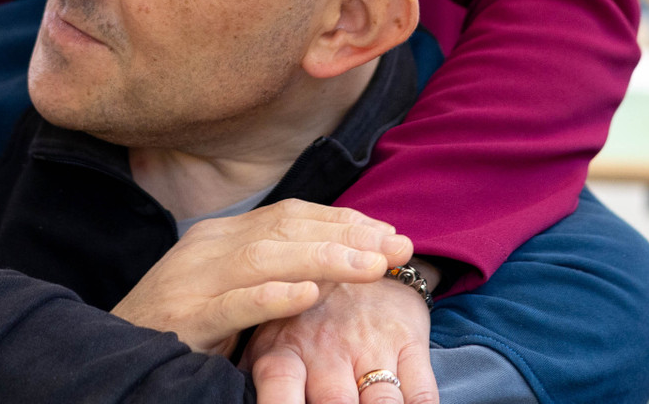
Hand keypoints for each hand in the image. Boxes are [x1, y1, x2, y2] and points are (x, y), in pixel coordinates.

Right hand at [111, 200, 411, 356]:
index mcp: (222, 237)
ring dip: (325, 259)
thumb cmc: (179, 327)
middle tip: (398, 247)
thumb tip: (331, 271)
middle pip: (287, 229)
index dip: (344, 220)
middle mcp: (209, 247)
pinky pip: (233, 304)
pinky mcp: (184, 320)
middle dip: (349, 235)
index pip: (292, 215)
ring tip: (371, 267)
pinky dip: (273, 296)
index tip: (389, 232)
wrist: (113, 353)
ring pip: (267, 258)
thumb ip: (271, 275)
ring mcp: (194, 281)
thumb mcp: (228, 291)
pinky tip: (309, 295)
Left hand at [245, 265, 437, 403]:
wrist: (360, 258)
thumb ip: (256, 372)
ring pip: (382, 403)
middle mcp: (328, 350)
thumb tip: (226, 397)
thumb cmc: (304, 316)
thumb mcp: (269, 339)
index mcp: (285, 351)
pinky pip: (421, 391)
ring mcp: (370, 345)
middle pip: (335, 403)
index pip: (279, 389)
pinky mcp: (408, 342)